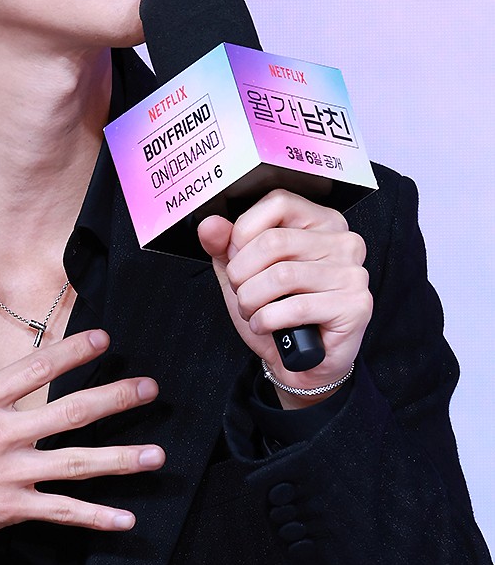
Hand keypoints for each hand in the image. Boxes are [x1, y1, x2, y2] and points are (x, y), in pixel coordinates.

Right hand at [0, 329, 163, 551]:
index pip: (35, 368)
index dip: (73, 351)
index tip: (104, 339)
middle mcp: (0, 434)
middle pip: (70, 412)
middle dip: (115, 399)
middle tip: (149, 389)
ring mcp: (7, 474)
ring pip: (75, 463)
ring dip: (120, 460)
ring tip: (157, 456)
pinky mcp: (7, 510)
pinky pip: (59, 513)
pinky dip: (94, 517)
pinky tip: (125, 519)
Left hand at [197, 190, 370, 404]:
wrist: (301, 362)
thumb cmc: (276, 310)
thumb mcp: (243, 272)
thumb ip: (224, 245)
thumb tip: (210, 224)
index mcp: (320, 221)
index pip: (278, 202)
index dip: (244, 232)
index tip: (237, 257)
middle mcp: (344, 241)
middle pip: (274, 241)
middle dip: (241, 274)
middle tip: (241, 292)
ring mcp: (353, 273)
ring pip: (281, 275)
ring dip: (251, 300)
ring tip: (252, 312)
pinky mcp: (355, 306)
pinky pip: (296, 306)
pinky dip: (268, 320)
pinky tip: (267, 326)